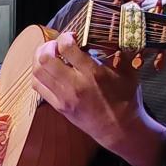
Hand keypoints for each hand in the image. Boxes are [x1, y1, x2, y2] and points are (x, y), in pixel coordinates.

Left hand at [28, 30, 165, 165]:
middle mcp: (75, 84)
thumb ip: (117, 53)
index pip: (67, 47)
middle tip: (56, 44)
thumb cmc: (127, 100)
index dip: (65, 36)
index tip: (71, 36)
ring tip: (48, 54)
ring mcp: (64, 97)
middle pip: (45, 59)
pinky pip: (38, 87)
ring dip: (39, 59)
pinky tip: (47, 70)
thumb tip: (109, 38)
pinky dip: (38, 74)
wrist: (120, 129)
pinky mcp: (59, 106)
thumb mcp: (128, 73)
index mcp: (93, 73)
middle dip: (48, 45)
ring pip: (37, 72)